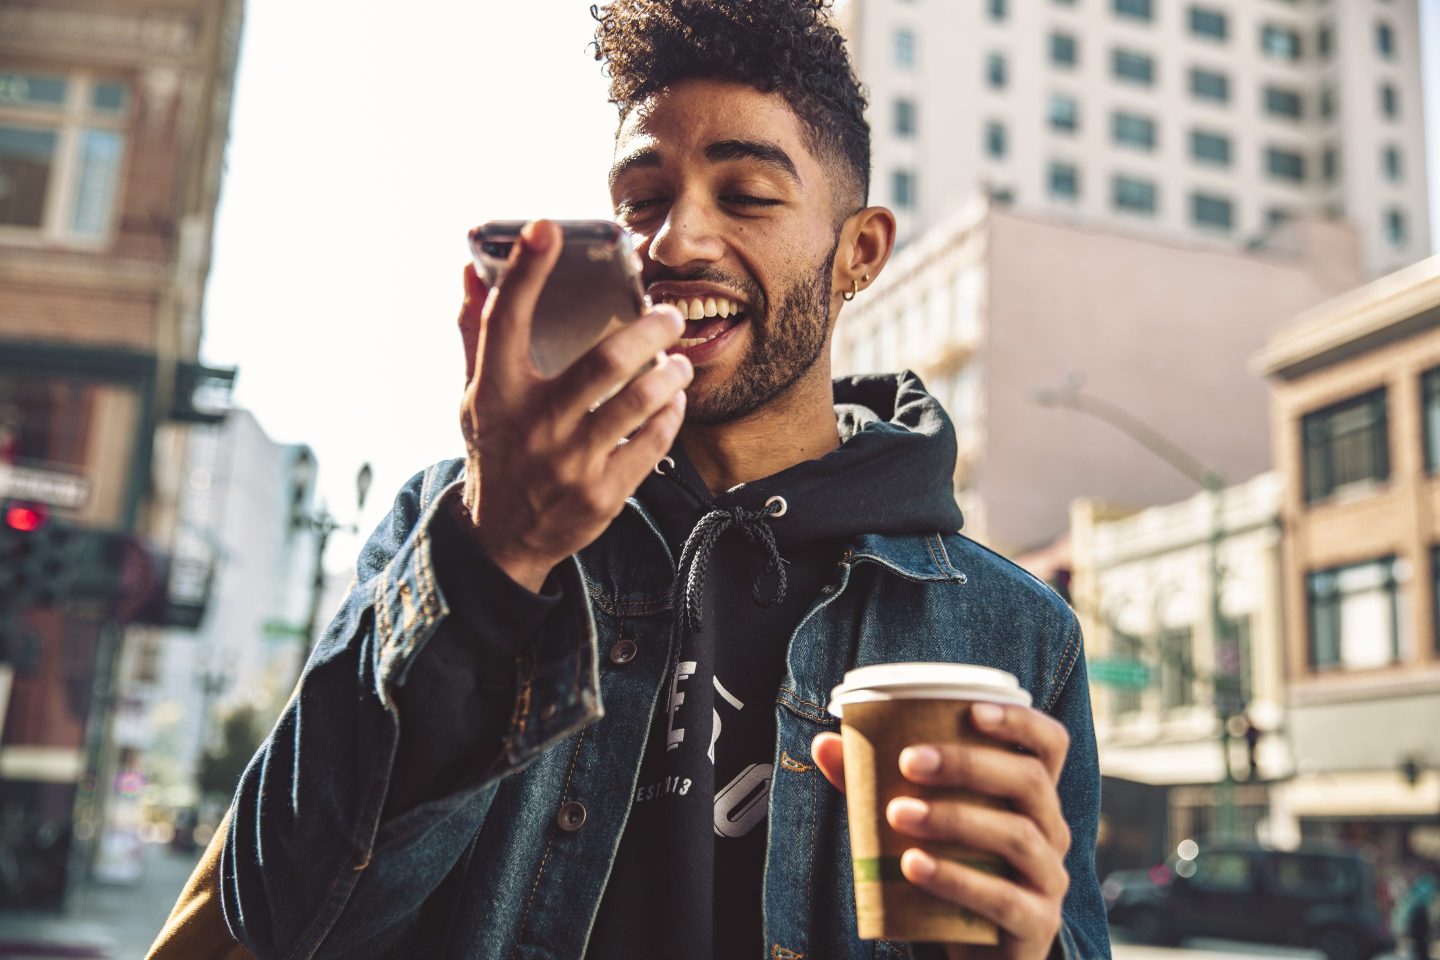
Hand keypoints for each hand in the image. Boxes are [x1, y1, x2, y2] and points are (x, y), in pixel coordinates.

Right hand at [455, 219, 691, 590]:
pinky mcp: (602, 494)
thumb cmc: (497, 449)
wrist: (502, 538)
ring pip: (637, 403)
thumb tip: (472, 268)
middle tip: (667, 313)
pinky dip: (669, 415)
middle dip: (649, 330)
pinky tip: (672, 400)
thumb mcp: (476, 395)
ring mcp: (569, 464)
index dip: (526, 272)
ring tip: (678, 360)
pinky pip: (652, 443)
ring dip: (669, 374)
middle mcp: (533, 426)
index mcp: (496, 393)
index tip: (548, 228)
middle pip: (603, 363)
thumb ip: (476, 332)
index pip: (506, 322)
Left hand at [812, 704, 1071, 959]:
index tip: (972, 710)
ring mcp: (1048, 878)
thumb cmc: (946, 870)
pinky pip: (1003, 897)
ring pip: (1016, 835)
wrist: (969, 954)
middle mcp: (1050, 830)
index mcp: (1030, 796)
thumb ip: (875, 785)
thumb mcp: (918, 822)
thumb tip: (826, 743)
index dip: (1020, 720)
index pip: (1049, 744)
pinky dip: (955, 879)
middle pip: (1028, 781)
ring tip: (899, 813)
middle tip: (908, 760)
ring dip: (954, 818)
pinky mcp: (1035, 924)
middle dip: (967, 764)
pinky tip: (912, 866)